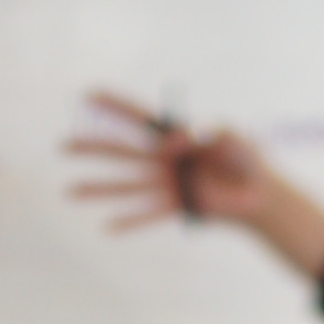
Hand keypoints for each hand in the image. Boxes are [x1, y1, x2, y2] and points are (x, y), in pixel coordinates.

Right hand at [66, 91, 279, 227]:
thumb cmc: (247, 160)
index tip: (88, 95)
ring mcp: (168, 185)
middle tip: (63, 146)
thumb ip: (204, 133)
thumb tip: (174, 144)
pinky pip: (149, 214)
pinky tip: (107, 228)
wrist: (260, 194)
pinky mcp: (178, 206)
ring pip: (126, 185)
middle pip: (122, 152)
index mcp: (176, 138)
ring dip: (98, 188)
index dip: (114, 106)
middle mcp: (165, 161)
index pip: (140, 118)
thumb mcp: (230, 137)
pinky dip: (130, 221)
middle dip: (92, 148)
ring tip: (70, 192)